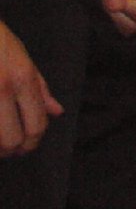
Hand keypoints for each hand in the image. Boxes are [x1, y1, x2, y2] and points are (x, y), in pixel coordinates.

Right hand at [0, 22, 61, 155]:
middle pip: (12, 140)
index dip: (34, 141)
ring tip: (0, 145)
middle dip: (14, 149)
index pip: (36, 124)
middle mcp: (2, 89)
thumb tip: (57, 112)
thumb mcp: (25, 59)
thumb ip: (40, 89)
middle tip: (12, 149)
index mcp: (22, 79)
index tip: (29, 144)